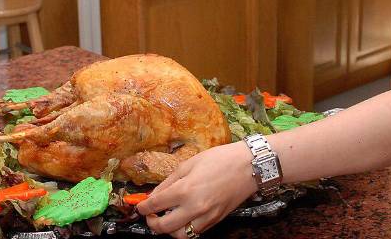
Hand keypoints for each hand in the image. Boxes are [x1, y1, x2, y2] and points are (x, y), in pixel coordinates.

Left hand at [137, 142, 256, 237]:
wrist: (249, 166)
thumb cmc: (220, 159)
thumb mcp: (189, 164)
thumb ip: (169, 181)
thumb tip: (154, 195)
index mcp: (185, 190)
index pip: (156, 205)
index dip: (143, 207)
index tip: (140, 206)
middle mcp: (194, 208)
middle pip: (164, 227)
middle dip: (152, 223)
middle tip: (150, 215)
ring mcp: (206, 217)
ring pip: (180, 236)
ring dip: (169, 230)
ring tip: (167, 218)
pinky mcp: (216, 221)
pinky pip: (195, 232)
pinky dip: (185, 229)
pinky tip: (183, 217)